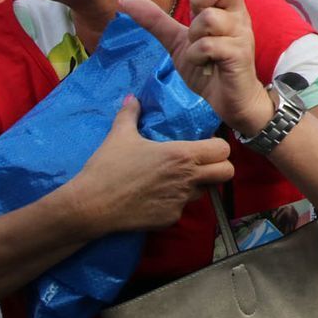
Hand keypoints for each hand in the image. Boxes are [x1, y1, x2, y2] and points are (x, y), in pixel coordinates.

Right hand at [68, 95, 236, 232]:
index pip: (223, 150)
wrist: (91, 206)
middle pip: (226, 173)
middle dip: (218, 167)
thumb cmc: (107, 167)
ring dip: (197, 185)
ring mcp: (181, 202)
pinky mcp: (170, 219)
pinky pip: (182, 208)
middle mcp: (188, 179)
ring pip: (205, 191)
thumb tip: (133, 98)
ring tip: (174, 179)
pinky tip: (156, 197)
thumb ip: (130, 113)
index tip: (204, 145)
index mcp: (182, 155)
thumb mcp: (119, 135)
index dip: (217, 147)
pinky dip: (175, 202)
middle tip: (201, 164)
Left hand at [118, 0, 272, 136]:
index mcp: (223, 10)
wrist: (230, 101)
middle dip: (201, 1)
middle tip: (198, 26)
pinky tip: (206, 65)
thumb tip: (124, 0)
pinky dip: (197, 56)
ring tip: (202, 54)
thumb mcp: (178, 43)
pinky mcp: (240, 52)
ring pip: (208, 18)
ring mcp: (241, 32)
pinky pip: (207, 44)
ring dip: (195, 39)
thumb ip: (156, 21)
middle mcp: (236, 15)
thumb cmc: (209, 68)